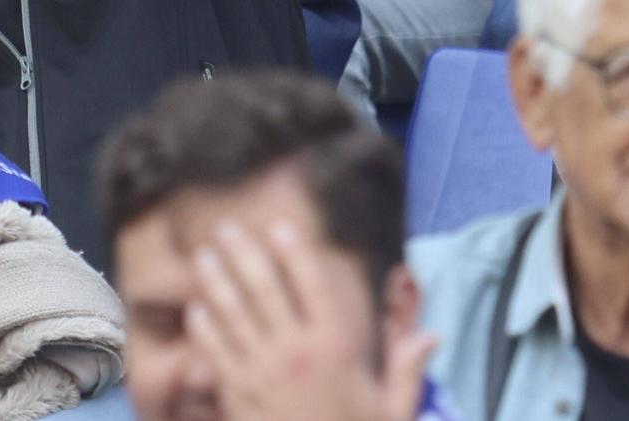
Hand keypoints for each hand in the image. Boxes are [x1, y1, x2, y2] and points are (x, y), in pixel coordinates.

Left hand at [187, 221, 437, 420]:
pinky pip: (216, 352)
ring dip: (216, 282)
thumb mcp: (393, 411)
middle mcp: (297, 352)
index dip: (295, 253)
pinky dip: (204, 328)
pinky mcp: (238, 393)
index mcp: (336, 348)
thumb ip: (407, 369)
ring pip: (233, 314)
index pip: (313, 285)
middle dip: (244, 254)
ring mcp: (263, 371)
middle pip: (265, 288)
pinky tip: (196, 310)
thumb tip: (432, 336)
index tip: (280, 227)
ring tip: (203, 257)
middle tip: (227, 227)